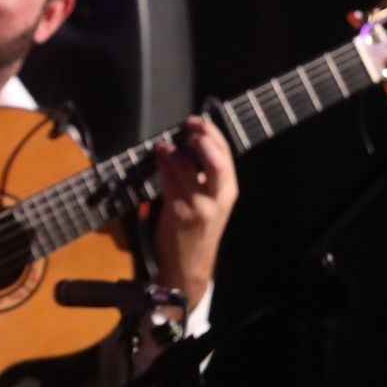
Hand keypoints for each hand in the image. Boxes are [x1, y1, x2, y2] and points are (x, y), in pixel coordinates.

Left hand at [153, 115, 237, 311]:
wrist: (189, 264)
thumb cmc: (199, 228)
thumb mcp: (212, 201)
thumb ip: (206, 176)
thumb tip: (190, 143)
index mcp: (229, 191)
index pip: (226, 155)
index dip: (212, 134)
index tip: (197, 121)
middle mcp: (218, 198)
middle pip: (215, 160)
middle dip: (201, 138)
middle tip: (186, 127)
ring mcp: (199, 206)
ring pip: (186, 168)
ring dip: (173, 151)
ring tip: (164, 145)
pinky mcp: (179, 213)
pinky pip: (168, 182)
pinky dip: (162, 166)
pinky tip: (157, 158)